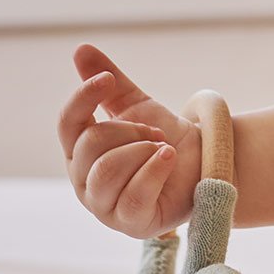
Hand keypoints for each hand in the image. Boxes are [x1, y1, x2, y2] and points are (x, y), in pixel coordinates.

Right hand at [58, 43, 202, 239]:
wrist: (205, 165)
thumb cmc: (165, 139)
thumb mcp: (138, 106)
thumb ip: (109, 84)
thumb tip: (81, 49)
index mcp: (80, 153)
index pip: (67, 123)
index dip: (84, 97)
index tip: (107, 80)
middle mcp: (84, 181)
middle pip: (92, 144)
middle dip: (131, 130)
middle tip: (157, 134)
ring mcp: (104, 207)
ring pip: (108, 168)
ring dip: (144, 150)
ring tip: (164, 150)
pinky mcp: (131, 224)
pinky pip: (133, 194)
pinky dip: (155, 170)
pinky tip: (169, 157)